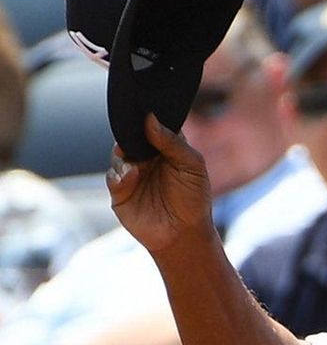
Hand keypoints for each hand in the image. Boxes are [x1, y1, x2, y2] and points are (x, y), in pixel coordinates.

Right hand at [106, 114, 215, 255]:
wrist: (184, 234)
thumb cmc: (194, 199)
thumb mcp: (192, 166)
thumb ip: (173, 142)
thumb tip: (150, 119)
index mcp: (167, 148)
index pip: (154, 126)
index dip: (150, 118)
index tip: (147, 110)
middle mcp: (147, 158)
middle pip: (132, 137)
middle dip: (131, 133)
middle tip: (134, 130)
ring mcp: (132, 174)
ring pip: (119, 154)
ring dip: (125, 153)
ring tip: (139, 162)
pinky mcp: (120, 192)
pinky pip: (113, 177)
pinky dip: (120, 174)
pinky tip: (132, 175)